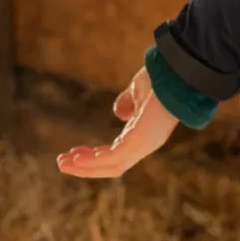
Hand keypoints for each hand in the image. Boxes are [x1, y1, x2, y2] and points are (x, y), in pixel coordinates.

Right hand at [56, 67, 177, 178]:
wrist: (176, 73)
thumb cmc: (161, 78)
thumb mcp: (138, 91)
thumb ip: (128, 102)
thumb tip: (119, 113)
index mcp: (144, 134)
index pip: (117, 153)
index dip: (95, 155)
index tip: (75, 152)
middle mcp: (144, 144)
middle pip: (112, 165)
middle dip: (86, 166)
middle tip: (63, 163)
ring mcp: (143, 145)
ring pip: (111, 166)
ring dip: (86, 166)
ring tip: (63, 163)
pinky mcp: (140, 142)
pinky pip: (114, 158)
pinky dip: (94, 160)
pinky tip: (76, 157)